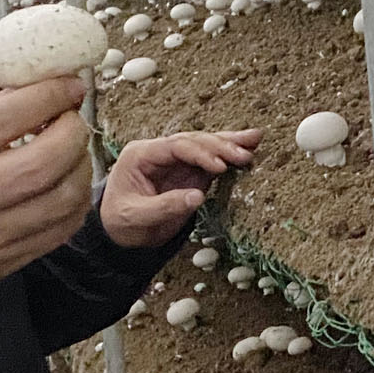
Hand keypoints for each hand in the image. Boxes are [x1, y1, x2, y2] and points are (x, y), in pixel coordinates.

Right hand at [0, 78, 93, 319]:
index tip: (66, 84)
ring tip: (72, 149)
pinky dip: (73, 201)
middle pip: (42, 164)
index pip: (1, 120)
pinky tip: (66, 184)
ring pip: (61, 201)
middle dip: (72, 133)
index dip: (46, 96)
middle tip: (72, 117)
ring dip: (80, 167)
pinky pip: (58, 231)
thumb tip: (32, 96)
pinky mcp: (2, 265)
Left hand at [101, 130, 261, 248]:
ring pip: (205, 146)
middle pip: (193, 141)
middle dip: (220, 146)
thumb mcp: (136, 216)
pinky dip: (228, 157)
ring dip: (229, 144)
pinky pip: (211, 160)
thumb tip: (198, 196)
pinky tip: (247, 149)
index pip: (176, 146)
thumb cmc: (121, 222)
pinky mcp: (188, 172)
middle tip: (245, 153)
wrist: (118, 232)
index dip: (200, 153)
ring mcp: (175, 161)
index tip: (220, 166)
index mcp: (141, 155)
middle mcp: (159, 152)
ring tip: (255, 139)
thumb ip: (165, 206)